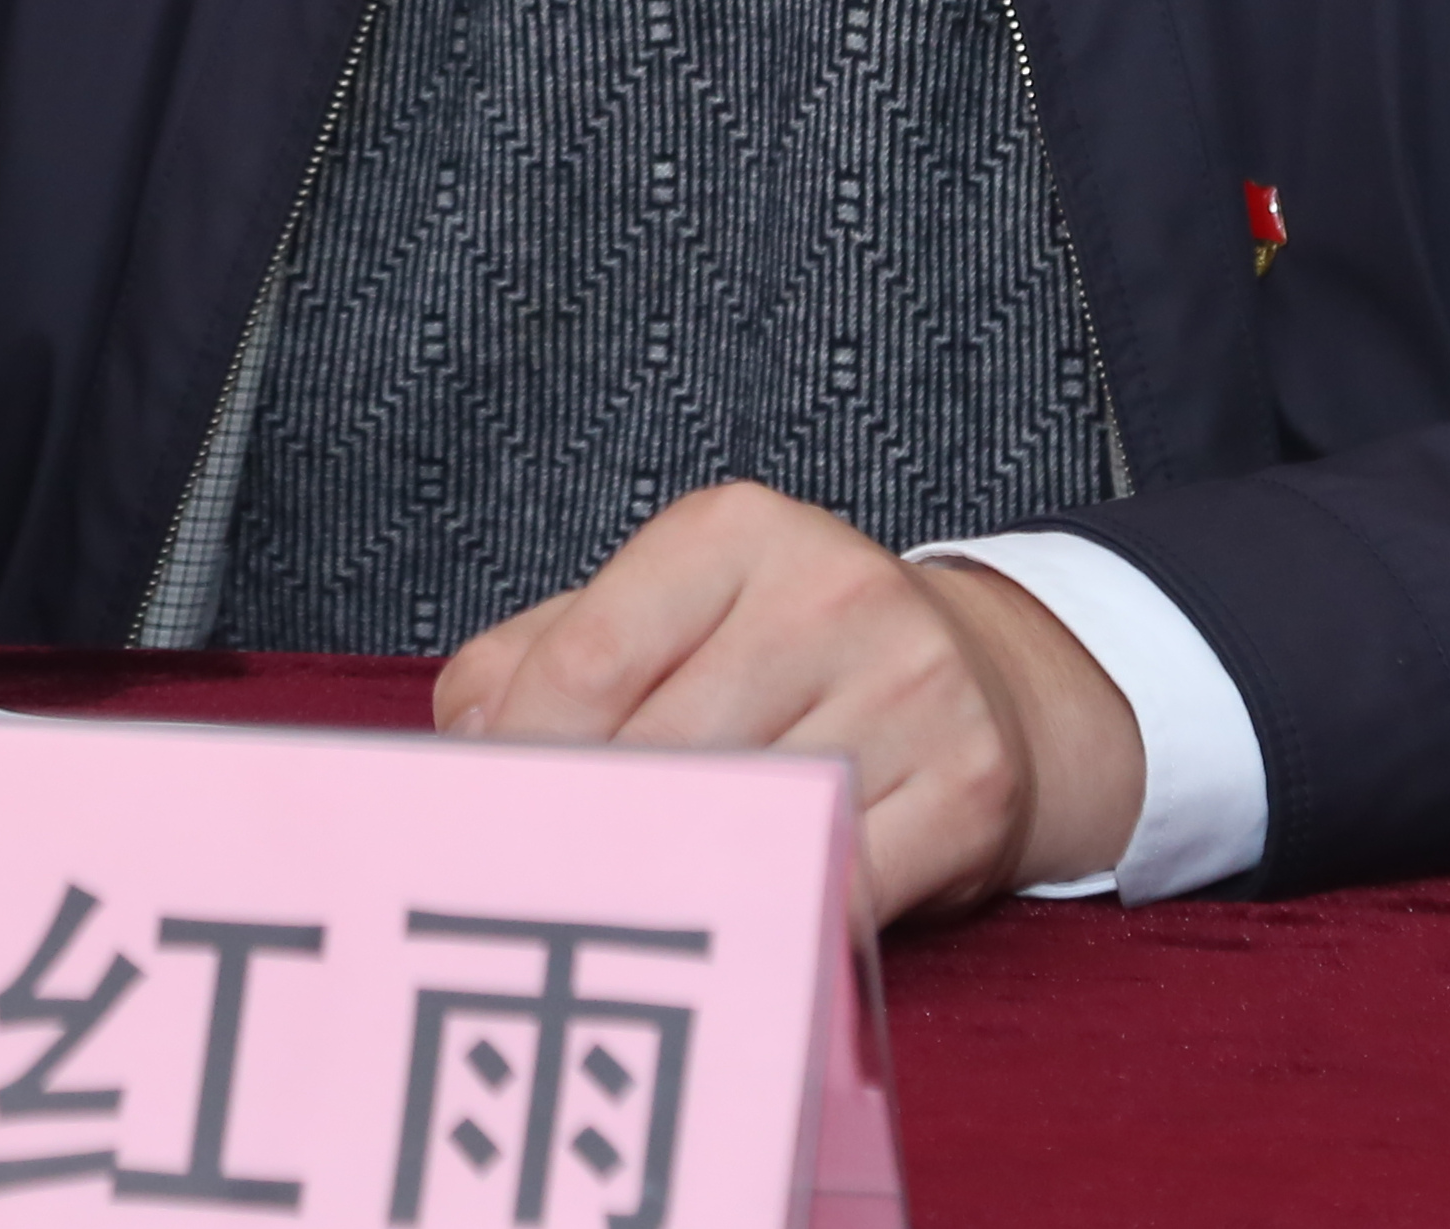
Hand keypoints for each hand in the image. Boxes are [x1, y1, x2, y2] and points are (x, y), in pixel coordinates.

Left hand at [431, 481, 1145, 924]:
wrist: (986, 684)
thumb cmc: (783, 658)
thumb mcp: (662, 613)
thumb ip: (536, 661)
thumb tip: (463, 753)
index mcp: (737, 531)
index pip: (592, 657)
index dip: (525, 757)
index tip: (488, 819)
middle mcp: (835, 590)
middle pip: (661, 754)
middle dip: (592, 831)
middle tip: (548, 883)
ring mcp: (913, 687)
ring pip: (743, 826)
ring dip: (678, 882)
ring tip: (636, 902)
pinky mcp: (969, 787)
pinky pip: (831, 890)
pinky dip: (772, 916)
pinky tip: (738, 918)